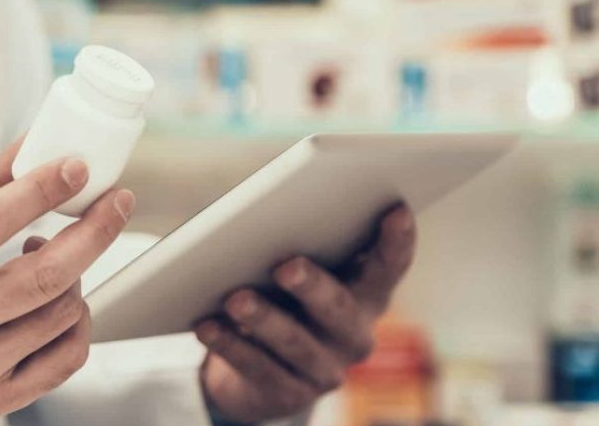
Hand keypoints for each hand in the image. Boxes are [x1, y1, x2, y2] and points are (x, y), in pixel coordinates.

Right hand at [0, 141, 136, 424]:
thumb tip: (36, 143)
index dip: (40, 192)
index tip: (77, 167)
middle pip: (43, 275)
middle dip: (94, 231)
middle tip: (116, 202)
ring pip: (62, 313)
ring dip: (78, 275)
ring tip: (58, 258)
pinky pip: (67, 358)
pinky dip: (78, 323)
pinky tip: (62, 302)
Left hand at [195, 206, 417, 421]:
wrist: (257, 370)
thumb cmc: (281, 300)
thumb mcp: (296, 275)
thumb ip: (300, 249)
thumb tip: (266, 218)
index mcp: (366, 296)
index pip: (388, 267)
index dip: (396, 242)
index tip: (395, 210)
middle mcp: (355, 336)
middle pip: (338, 308)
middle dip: (312, 286)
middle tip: (286, 266)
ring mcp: (326, 370)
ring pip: (294, 342)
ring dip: (264, 319)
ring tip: (235, 299)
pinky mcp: (291, 395)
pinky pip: (258, 368)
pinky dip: (231, 345)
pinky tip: (208, 326)